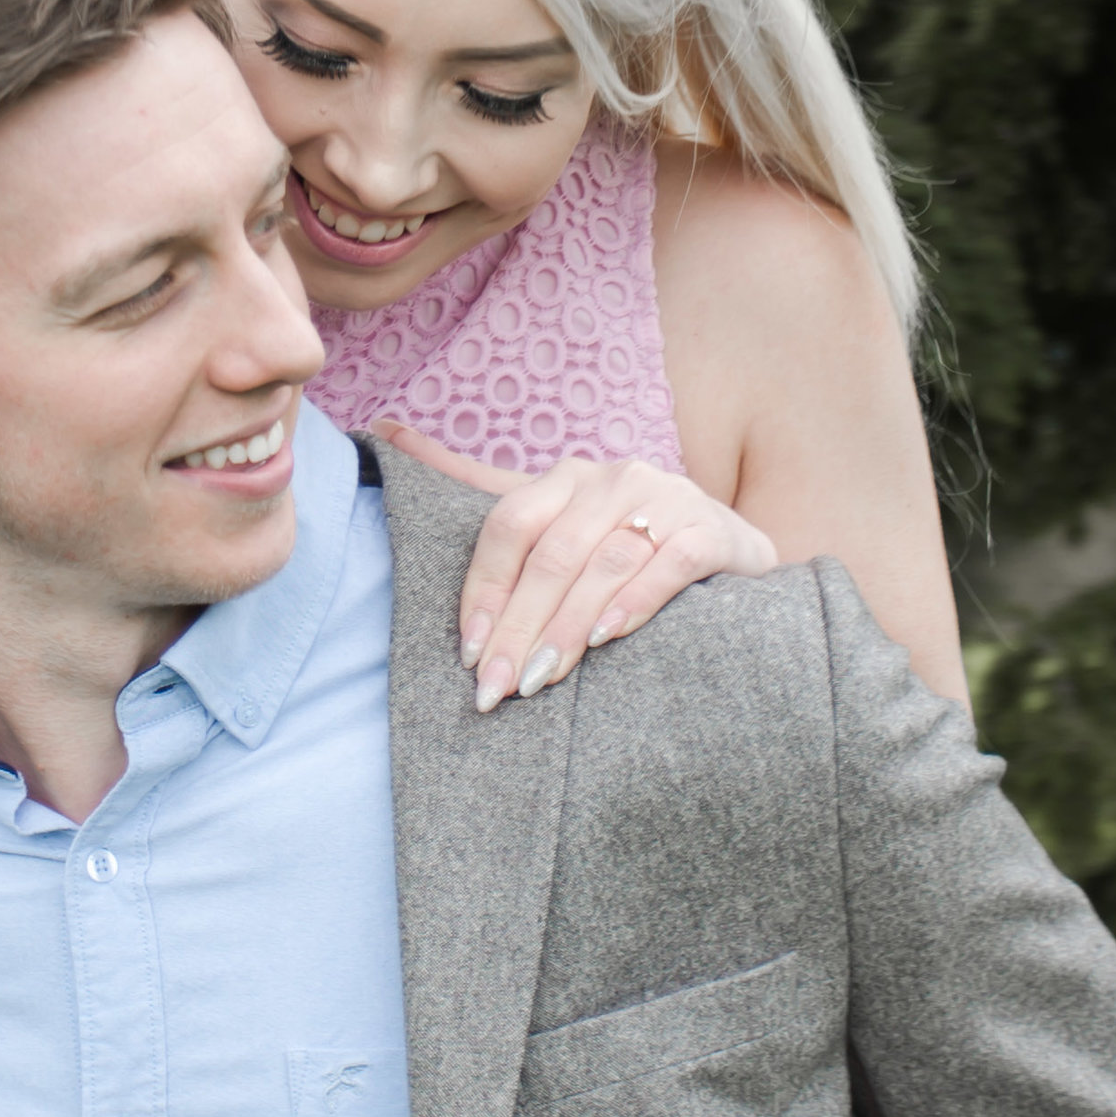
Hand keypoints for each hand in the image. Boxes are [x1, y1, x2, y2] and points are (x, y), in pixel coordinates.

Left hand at [368, 423, 777, 711]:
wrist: (731, 557)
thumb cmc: (626, 548)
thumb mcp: (553, 518)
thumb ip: (475, 484)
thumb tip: (384, 428)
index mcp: (566, 477)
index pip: (508, 527)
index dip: (483, 591)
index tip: (468, 653)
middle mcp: (613, 478)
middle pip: (550, 555)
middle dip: (517, 627)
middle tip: (495, 688)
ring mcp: (667, 500)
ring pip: (601, 564)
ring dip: (566, 628)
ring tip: (539, 679)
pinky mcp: (712, 532)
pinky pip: (667, 565)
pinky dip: (634, 603)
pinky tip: (608, 640)